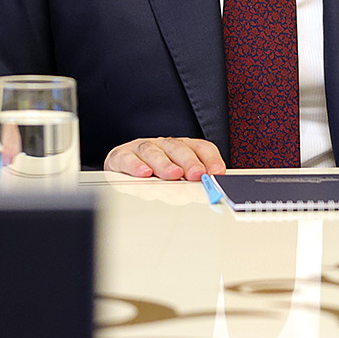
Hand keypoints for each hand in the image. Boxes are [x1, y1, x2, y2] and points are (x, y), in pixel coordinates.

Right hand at [104, 137, 226, 180]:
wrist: (121, 164)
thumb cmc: (154, 173)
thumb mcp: (177, 178)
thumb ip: (193, 184)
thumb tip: (209, 192)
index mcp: (182, 148)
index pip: (201, 148)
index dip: (211, 159)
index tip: (217, 173)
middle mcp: (163, 145)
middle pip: (178, 149)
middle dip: (189, 162)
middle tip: (196, 174)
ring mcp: (142, 148)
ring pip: (154, 152)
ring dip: (164, 164)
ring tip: (173, 174)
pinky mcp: (121, 156)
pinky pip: (127, 158)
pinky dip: (136, 165)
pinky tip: (144, 173)